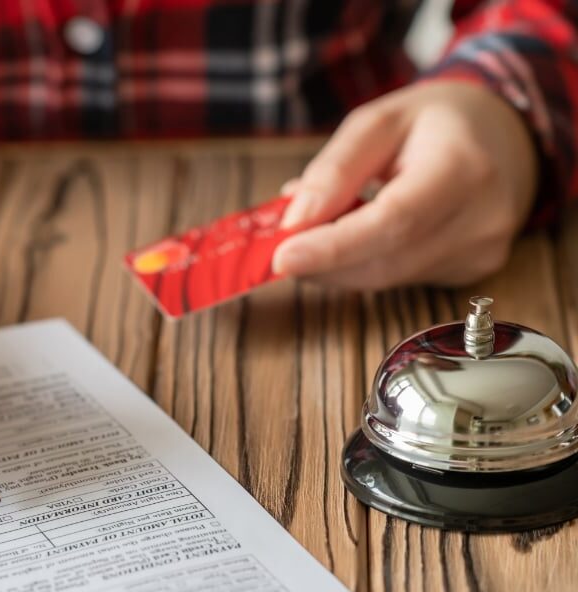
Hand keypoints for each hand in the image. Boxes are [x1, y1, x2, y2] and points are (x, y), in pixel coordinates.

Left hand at [272, 81, 538, 287]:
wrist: (504, 137)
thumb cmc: (435, 123)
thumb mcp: (379, 122)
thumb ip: (335, 169)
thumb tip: (295, 221)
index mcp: (464, 168)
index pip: (393, 222)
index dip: (334, 247)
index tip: (282, 258)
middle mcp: (482, 219)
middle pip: (385, 262)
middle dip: (322, 262)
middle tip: (277, 249)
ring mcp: (480, 253)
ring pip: (386, 278)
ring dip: (338, 264)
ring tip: (317, 229)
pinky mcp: (470, 272)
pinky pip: (399, 278)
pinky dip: (364, 264)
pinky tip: (355, 236)